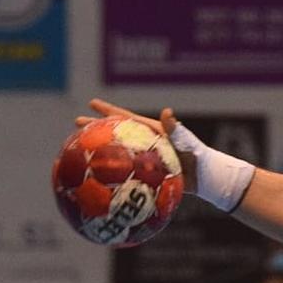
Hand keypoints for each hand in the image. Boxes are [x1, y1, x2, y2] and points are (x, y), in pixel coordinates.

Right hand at [78, 99, 197, 193]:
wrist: (206, 179)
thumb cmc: (197, 157)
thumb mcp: (184, 141)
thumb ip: (174, 128)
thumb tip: (167, 112)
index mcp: (151, 132)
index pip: (125, 119)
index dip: (109, 111)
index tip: (92, 103)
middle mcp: (145, 143)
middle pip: (116, 134)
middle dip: (96, 128)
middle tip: (76, 122)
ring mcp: (144, 158)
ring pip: (118, 152)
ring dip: (101, 150)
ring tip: (81, 150)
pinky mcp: (147, 172)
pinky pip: (125, 171)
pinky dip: (112, 173)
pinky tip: (99, 180)